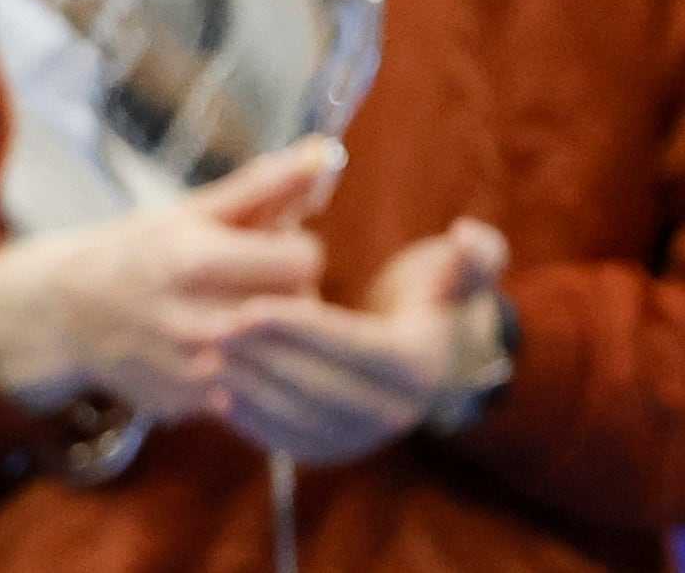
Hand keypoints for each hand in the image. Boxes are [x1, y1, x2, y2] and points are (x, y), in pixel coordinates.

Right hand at [0, 138, 337, 419]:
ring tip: (238, 309)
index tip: (276, 246)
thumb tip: (321, 152)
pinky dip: (244, 366)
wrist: (68, 313)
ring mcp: (190, 372)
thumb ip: (265, 184)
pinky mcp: (185, 404)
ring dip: (271, 332)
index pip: (304, 261)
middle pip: (298, 309)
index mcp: (198, 262)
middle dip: (288, 290)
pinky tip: (215, 346)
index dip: (299, 249)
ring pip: (279, 352)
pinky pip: (249, 384)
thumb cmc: (139, 250)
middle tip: (256, 280)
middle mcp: (195, 323)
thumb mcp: (195, 208)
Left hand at [216, 217, 507, 467]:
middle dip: (263, 358)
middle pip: (318, 385)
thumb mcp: (464, 272)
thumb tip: (464, 234)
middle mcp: (396, 411)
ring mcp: (366, 438)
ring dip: (249, 389)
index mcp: (420, 364)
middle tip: (215, 327)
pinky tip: (219, 391)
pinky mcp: (338, 450)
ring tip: (208, 355)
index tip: (250, 307)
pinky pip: (290, 440)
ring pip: (298, 416)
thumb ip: (476, 252)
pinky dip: (253, 420)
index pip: (352, 347)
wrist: (437, 356)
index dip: (299, 328)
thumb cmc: (441, 299)